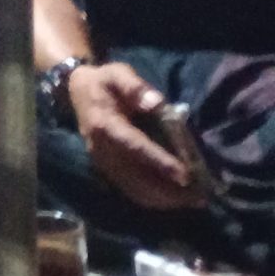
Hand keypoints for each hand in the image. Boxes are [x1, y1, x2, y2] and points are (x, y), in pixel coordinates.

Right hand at [68, 62, 203, 211]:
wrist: (77, 91)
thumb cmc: (104, 82)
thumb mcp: (118, 74)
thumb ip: (135, 87)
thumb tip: (155, 103)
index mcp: (104, 125)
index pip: (134, 147)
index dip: (159, 162)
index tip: (186, 175)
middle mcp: (101, 149)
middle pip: (135, 178)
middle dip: (168, 191)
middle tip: (199, 197)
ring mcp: (102, 162)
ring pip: (134, 189)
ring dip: (164, 199)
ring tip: (193, 201)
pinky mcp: (107, 170)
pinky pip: (130, 191)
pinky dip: (153, 199)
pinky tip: (174, 199)